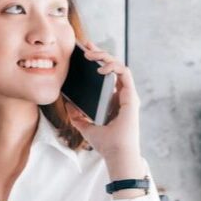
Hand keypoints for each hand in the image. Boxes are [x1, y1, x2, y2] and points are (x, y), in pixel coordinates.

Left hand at [63, 42, 145, 181]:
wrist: (116, 154)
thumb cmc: (105, 144)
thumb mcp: (86, 127)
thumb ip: (78, 116)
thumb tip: (69, 104)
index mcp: (114, 100)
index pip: (106, 75)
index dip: (97, 61)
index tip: (85, 52)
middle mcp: (122, 95)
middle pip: (113, 67)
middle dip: (100, 53)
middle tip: (86, 46)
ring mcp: (128, 94)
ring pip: (119, 65)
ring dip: (105, 56)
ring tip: (91, 54)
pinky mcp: (131, 96)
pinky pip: (124, 73)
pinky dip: (113, 66)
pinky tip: (100, 68)